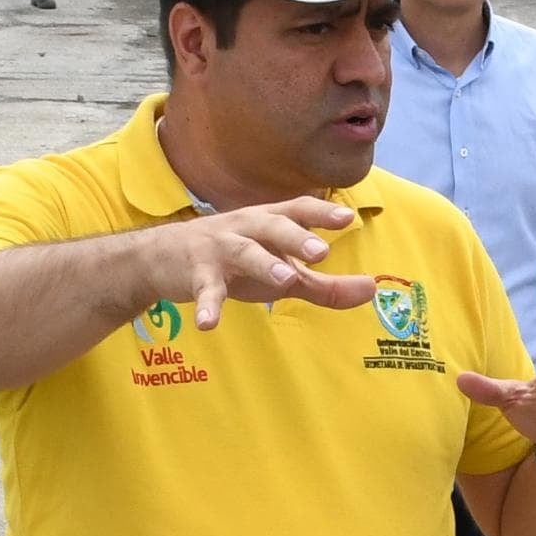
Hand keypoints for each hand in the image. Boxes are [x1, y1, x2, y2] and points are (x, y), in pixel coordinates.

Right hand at [143, 197, 377, 328]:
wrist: (162, 258)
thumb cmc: (235, 261)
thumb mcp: (281, 271)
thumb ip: (325, 285)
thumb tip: (372, 290)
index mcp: (269, 222)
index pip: (298, 210)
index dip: (321, 213)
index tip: (347, 219)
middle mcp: (246, 228)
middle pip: (273, 226)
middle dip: (296, 237)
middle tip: (321, 252)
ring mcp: (219, 249)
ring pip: (243, 252)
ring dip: (262, 263)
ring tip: (284, 279)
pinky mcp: (195, 273)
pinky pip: (204, 290)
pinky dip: (207, 306)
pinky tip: (208, 324)